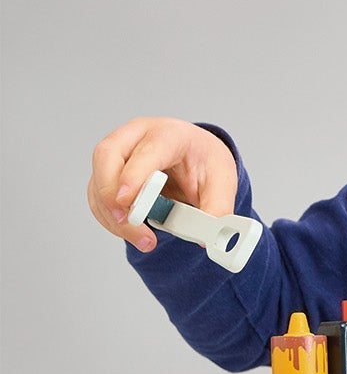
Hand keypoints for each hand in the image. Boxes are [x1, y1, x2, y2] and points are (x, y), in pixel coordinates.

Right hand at [88, 118, 236, 252]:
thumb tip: (205, 236)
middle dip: (111, 193)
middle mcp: (137, 136)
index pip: (147, 150)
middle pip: (107, 156)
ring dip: (113, 214)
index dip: (134, 175)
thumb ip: (217, 208)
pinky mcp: (107, 173)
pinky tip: (134, 232)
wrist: (196, 156)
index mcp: (170, 134)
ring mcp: (118, 153)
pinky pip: (97, 197)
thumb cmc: (204, 162)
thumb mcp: (223, 182)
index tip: (128, 200)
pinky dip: (111, 219)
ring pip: (97, 180)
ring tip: (144, 239)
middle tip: (127, 221)